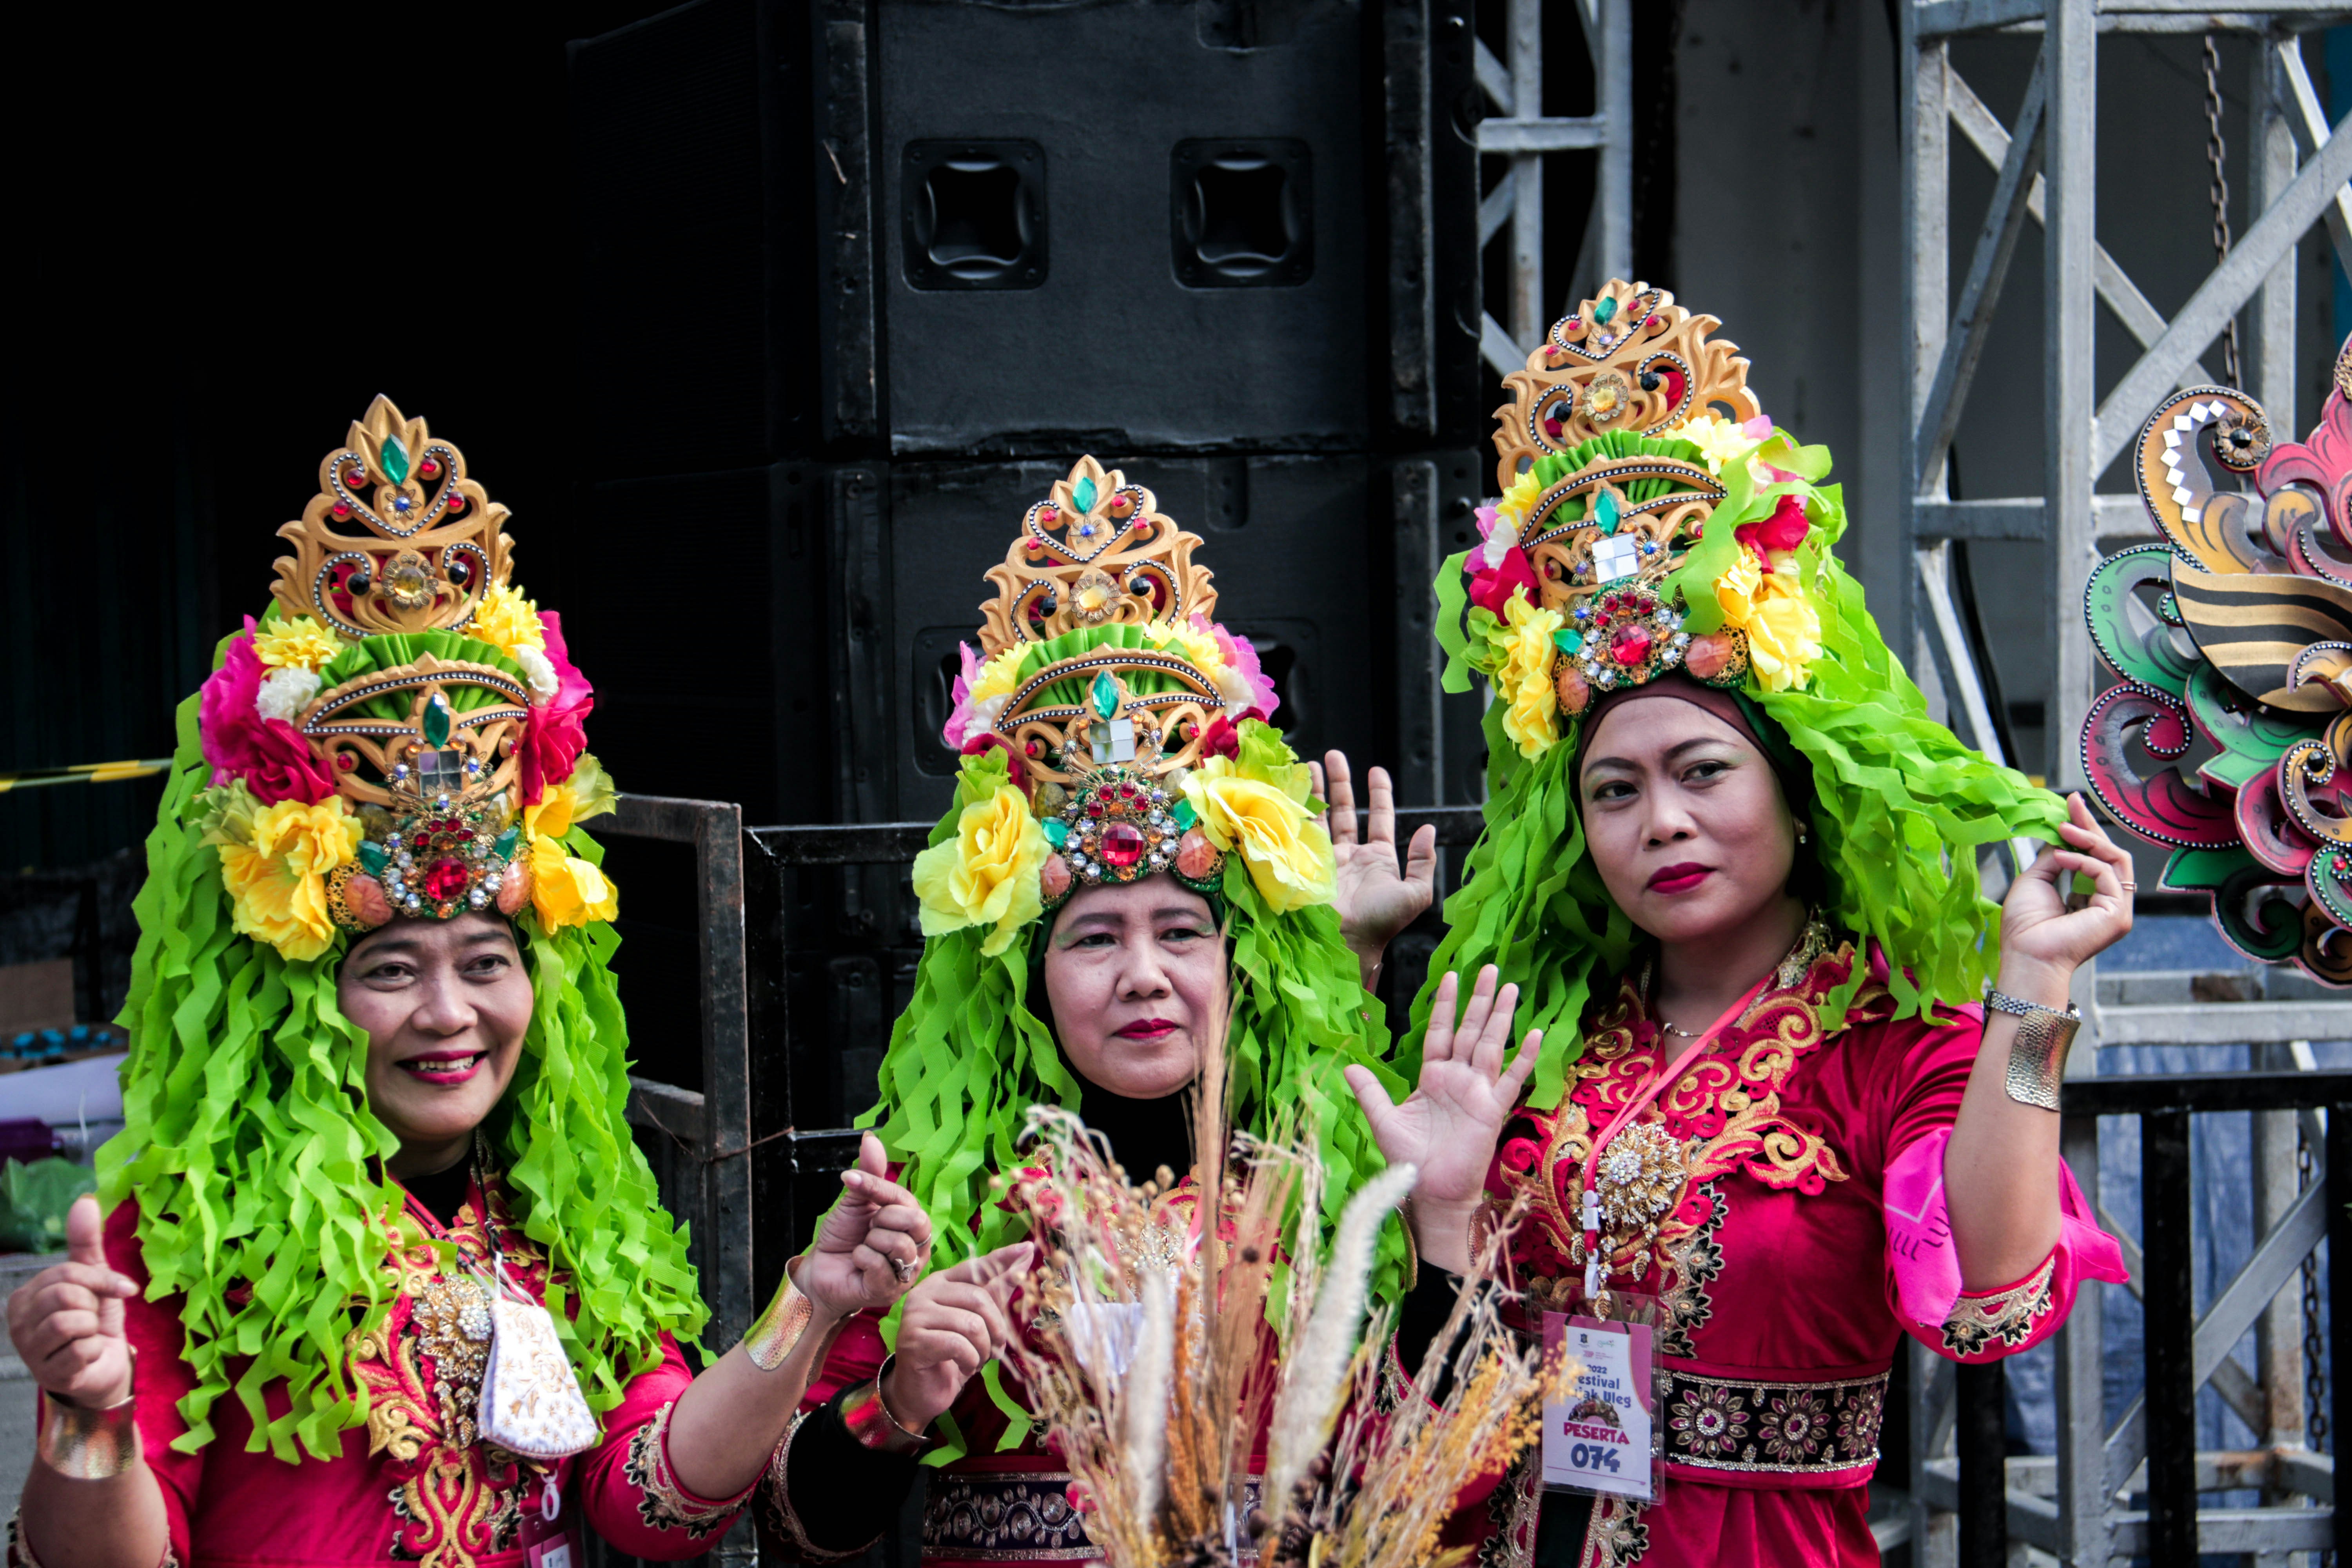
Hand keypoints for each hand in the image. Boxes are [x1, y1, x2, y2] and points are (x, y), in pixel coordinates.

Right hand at [8, 1195, 135, 1408]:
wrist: (106, 1366)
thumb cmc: (96, 1319)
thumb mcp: (94, 1278)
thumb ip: (86, 1242)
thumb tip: (85, 1200)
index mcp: (25, 1296)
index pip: (67, 1273)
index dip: (100, 1280)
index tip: (118, 1288)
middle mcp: (19, 1323)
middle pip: (67, 1295)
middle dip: (93, 1305)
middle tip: (93, 1318)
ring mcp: (30, 1351)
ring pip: (71, 1322)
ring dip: (93, 1327)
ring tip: (88, 1335)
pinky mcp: (49, 1374)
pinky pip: (82, 1349)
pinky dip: (96, 1349)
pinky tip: (88, 1355)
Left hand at [795, 1133, 935, 1321]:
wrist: (819, 1269)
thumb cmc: (842, 1236)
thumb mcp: (854, 1201)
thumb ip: (869, 1172)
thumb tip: (871, 1138)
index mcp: (912, 1222)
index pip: (906, 1198)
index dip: (877, 1188)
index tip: (848, 1179)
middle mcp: (918, 1246)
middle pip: (917, 1222)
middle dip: (881, 1220)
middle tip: (867, 1229)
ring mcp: (907, 1271)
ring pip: (898, 1244)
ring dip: (869, 1242)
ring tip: (863, 1248)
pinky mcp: (891, 1291)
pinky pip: (880, 1266)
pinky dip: (861, 1259)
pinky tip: (858, 1264)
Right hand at [880, 1242, 1035, 1429]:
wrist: (921, 1392)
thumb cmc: (951, 1355)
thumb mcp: (978, 1320)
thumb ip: (997, 1290)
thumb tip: (1025, 1254)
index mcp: (940, 1283)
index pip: (975, 1267)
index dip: (1003, 1259)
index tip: (1029, 1249)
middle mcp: (924, 1292)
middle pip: (978, 1298)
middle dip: (996, 1329)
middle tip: (995, 1349)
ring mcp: (915, 1314)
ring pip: (971, 1324)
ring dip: (983, 1349)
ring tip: (976, 1359)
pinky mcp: (913, 1339)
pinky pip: (958, 1344)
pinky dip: (970, 1359)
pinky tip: (965, 1366)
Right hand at [1310, 753, 1437, 982]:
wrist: (1344, 941)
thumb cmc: (1381, 921)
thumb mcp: (1415, 894)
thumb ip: (1424, 862)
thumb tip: (1429, 828)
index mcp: (1378, 860)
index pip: (1380, 819)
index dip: (1380, 794)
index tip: (1376, 771)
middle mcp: (1351, 856)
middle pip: (1346, 810)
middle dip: (1340, 783)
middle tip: (1334, 756)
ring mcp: (1325, 858)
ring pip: (1320, 816)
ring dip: (1315, 790)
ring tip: (1309, 765)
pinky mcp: (1304, 862)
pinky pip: (1299, 831)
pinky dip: (1296, 811)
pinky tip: (1291, 791)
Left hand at [1342, 967, 1537, 1271]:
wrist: (1430, 1193)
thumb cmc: (1409, 1161)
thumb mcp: (1383, 1120)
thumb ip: (1370, 1091)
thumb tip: (1348, 1065)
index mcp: (1432, 1077)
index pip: (1438, 1032)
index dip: (1444, 1005)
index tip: (1450, 976)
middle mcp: (1457, 1079)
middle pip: (1470, 1030)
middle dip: (1480, 1000)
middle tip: (1491, 968)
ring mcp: (1477, 1092)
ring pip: (1491, 1045)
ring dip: (1500, 1017)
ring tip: (1510, 988)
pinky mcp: (1492, 1109)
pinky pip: (1511, 1079)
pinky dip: (1524, 1057)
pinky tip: (1533, 1033)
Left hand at [2000, 793, 2134, 993]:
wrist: (2026, 955)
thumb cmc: (2024, 927)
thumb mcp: (2036, 880)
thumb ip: (2054, 857)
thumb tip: (2062, 833)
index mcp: (2090, 897)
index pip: (2096, 857)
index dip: (2085, 829)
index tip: (2071, 803)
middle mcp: (2109, 903)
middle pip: (2110, 855)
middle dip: (2090, 827)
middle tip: (2071, 804)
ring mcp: (2117, 910)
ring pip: (2116, 860)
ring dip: (2089, 839)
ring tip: (2063, 828)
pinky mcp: (2118, 914)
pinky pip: (2107, 874)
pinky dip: (2084, 861)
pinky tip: (2062, 857)